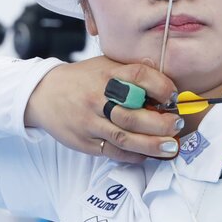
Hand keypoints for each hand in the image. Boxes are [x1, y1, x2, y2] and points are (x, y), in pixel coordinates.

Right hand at [24, 56, 182, 163]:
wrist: (43, 94)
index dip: (161, 86)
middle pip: (133, 114)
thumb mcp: (105, 65)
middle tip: (177, 125)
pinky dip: (133, 155)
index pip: (139, 76)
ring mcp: (89, 122)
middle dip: (161, 123)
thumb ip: (131, 72)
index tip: (173, 96)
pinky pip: (112, 151)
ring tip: (171, 147)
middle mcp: (97, 98)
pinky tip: (147, 154)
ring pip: (125, 138)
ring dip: (152, 145)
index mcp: (106, 74)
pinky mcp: (84, 141)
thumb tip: (166, 82)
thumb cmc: (82, 80)